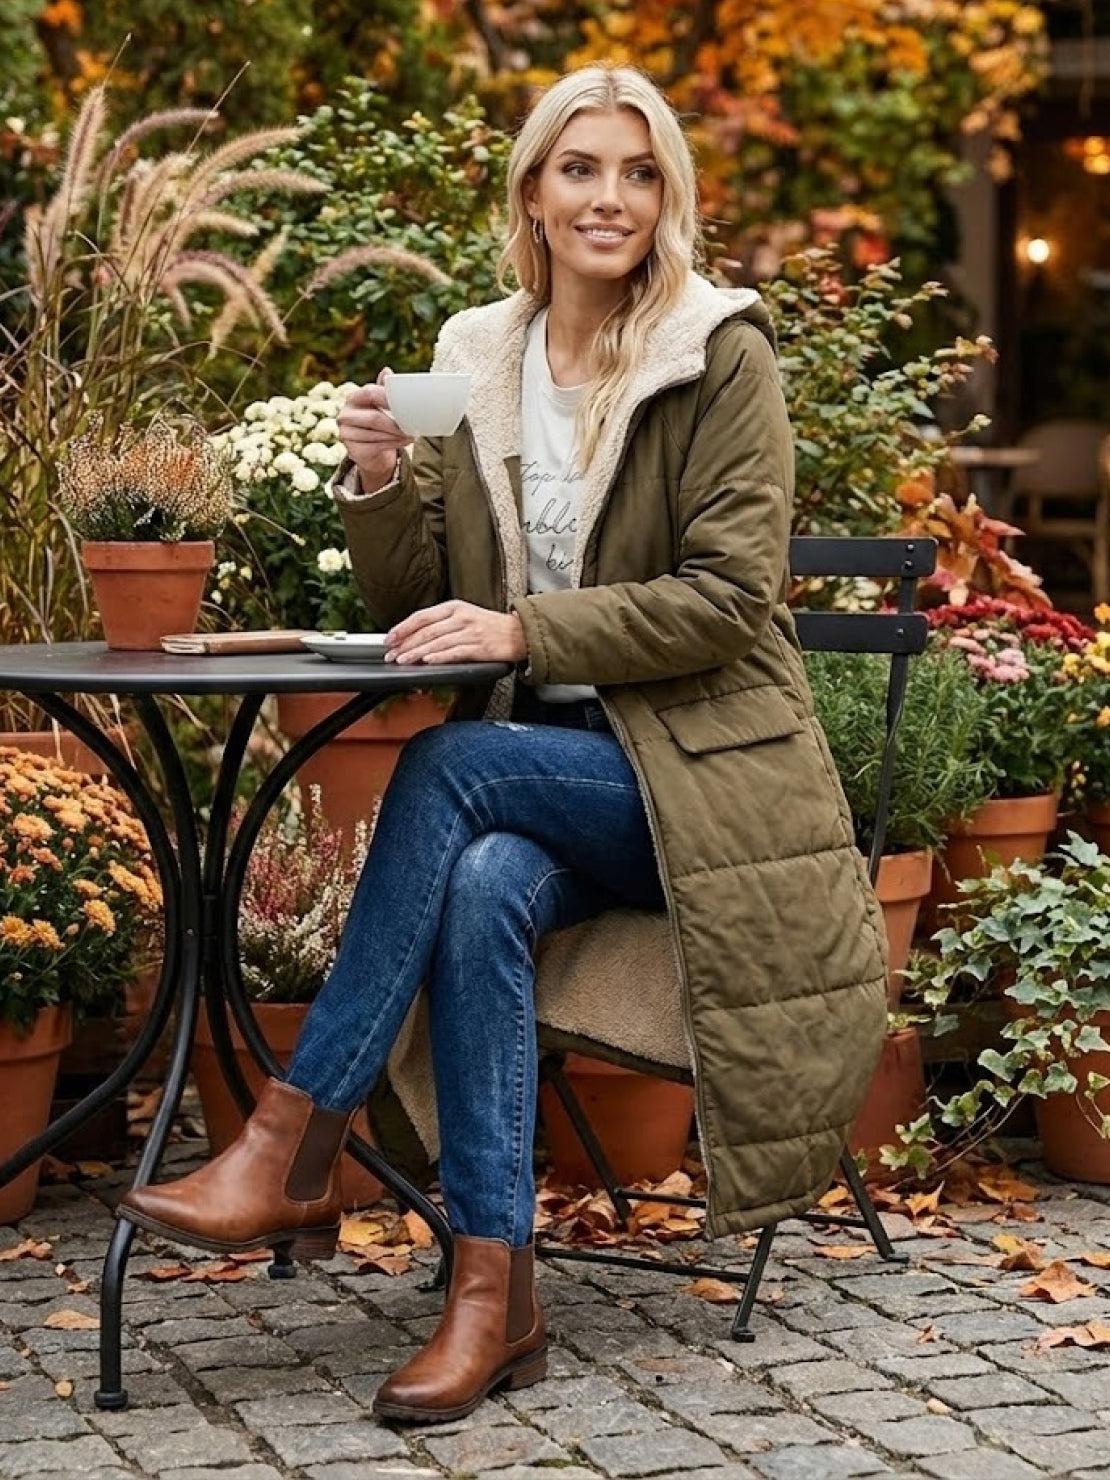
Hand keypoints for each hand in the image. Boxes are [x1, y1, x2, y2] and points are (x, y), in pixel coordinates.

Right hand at [338, 367, 413, 491]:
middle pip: (374, 417)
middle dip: (396, 423)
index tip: (408, 404)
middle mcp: (345, 415)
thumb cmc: (379, 423)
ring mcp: (346, 433)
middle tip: (413, 426)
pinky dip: (393, 444)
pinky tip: (404, 441)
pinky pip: (376, 446)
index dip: (389, 398)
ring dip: (397, 435)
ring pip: (376, 433)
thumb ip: (384, 390)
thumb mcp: (382, 404)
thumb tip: (387, 371)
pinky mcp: (353, 450)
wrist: (373, 453)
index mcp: (353, 398)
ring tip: (411, 434)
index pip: (370, 393)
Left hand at [384, 601, 527, 664]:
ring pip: (437, 642)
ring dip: (417, 653)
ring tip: (403, 660)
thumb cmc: (489, 627)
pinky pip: (455, 652)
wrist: (518, 633)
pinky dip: (439, 657)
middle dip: (406, 644)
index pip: (422, 616)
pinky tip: (428, 661)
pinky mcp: (479, 647)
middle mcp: (461, 617)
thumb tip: (415, 636)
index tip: (389, 638)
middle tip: (392, 654)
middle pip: (426, 630)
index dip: (403, 628)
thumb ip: (442, 623)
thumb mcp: (465, 615)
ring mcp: (470, 632)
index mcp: (454, 607)